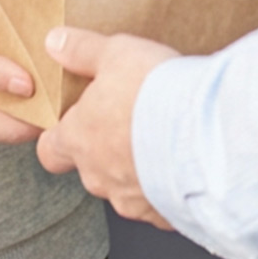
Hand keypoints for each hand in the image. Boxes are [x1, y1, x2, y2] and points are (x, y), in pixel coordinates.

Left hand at [36, 27, 177, 227]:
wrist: (207, 136)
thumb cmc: (156, 93)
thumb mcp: (116, 53)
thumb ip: (82, 50)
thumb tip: (54, 43)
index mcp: (79, 139)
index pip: (50, 150)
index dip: (57, 138)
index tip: (73, 123)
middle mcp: (99, 176)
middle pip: (90, 168)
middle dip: (107, 149)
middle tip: (131, 123)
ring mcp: (131, 199)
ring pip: (125, 187)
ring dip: (139, 168)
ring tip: (164, 141)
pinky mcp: (163, 215)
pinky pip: (159, 203)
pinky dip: (168, 187)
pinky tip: (185, 164)